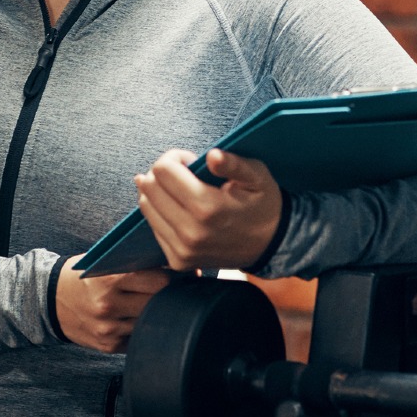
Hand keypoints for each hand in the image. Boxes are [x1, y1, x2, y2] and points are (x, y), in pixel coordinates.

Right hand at [54, 254, 173, 352]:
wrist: (50, 301)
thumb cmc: (82, 277)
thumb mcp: (102, 263)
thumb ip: (133, 265)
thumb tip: (173, 265)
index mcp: (109, 280)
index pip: (159, 281)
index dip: (176, 277)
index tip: (184, 274)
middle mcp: (109, 306)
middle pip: (158, 303)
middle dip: (170, 294)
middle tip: (178, 288)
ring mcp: (109, 329)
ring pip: (150, 321)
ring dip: (156, 312)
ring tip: (158, 302)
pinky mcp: (109, 345)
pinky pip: (138, 336)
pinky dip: (141, 327)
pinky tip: (136, 317)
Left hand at [135, 148, 281, 271]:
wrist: (270, 245)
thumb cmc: (262, 204)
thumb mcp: (257, 177)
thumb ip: (234, 163)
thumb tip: (212, 155)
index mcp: (208, 208)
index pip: (163, 170)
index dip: (173, 157)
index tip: (190, 160)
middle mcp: (190, 233)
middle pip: (149, 188)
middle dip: (162, 172)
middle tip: (185, 174)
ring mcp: (182, 250)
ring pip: (146, 207)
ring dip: (158, 192)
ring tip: (183, 191)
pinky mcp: (178, 261)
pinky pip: (153, 226)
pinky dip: (161, 212)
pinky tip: (180, 208)